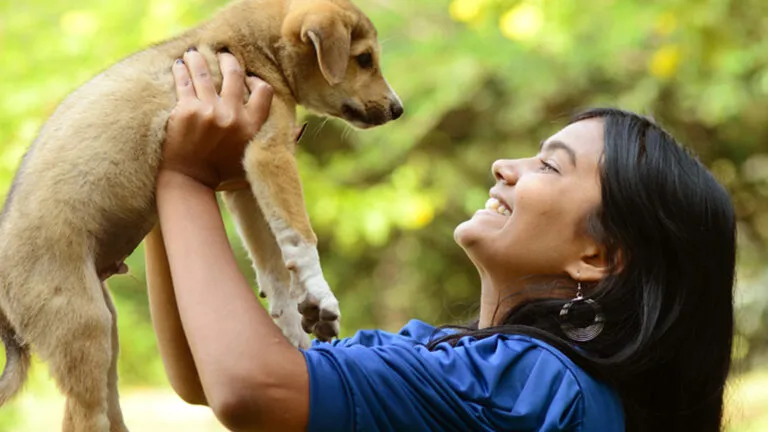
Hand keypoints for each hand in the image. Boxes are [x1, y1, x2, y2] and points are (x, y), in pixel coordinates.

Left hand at [161, 49, 272, 189]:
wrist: (190, 182)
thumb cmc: (222, 176)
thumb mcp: (256, 162)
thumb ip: (278, 145)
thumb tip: (301, 127)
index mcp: (251, 126)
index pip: (263, 92)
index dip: (255, 81)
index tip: (248, 77)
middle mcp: (232, 116)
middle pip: (233, 75)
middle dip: (228, 61)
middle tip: (223, 56)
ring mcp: (207, 112)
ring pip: (204, 73)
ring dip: (199, 60)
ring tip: (195, 54)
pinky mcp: (185, 111)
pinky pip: (184, 82)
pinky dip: (181, 70)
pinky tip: (179, 65)